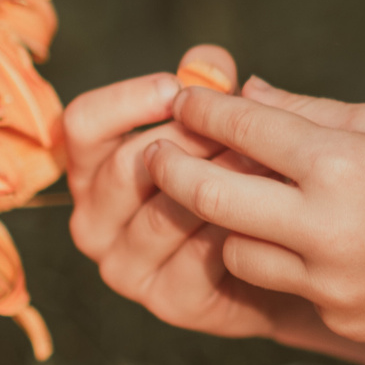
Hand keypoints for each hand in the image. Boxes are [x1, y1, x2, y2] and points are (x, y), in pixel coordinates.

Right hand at [59, 46, 301, 340]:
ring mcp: (124, 267)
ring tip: (264, 162)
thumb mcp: (225, 125)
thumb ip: (210, 90)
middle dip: (188, 139)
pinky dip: (231, 229)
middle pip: (124, 166)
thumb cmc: (242, 176)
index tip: (177, 86)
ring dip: (218, 182)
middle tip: (239, 127)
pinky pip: (194, 257)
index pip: (80, 125)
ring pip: (161, 212)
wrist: (284, 254)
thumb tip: (208, 62)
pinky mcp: (166, 302)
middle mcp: (93, 219)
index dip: (127, 100)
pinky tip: (264, 213)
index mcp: (92, 168)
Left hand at [147, 78, 364, 343]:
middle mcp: (325, 228)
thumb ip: (309, 111)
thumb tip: (244, 91)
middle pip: (212, 198)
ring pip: (236, 253)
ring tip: (247, 202)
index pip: (243, 129)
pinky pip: (287, 288)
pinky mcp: (340, 322)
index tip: (184, 101)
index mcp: (340, 164)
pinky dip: (288, 262)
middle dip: (176, 171)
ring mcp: (330, 285)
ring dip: (231, 225)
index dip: (204, 111)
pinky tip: (316, 243)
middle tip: (158, 153)